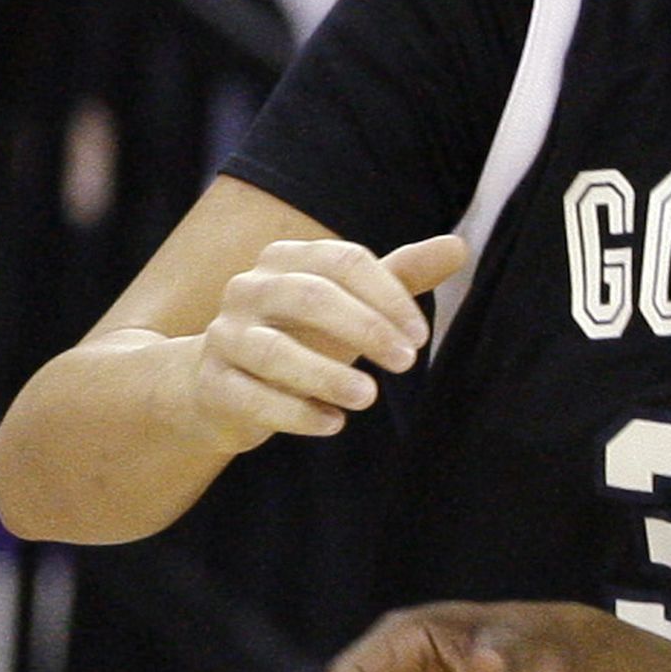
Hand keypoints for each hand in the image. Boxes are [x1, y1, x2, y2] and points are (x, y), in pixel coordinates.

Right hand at [189, 231, 465, 453]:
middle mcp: (249, 288)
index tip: (420, 337)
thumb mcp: (353, 303)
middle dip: (365, 329)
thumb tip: (459, 246)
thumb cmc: (302, 336)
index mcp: (287, 259)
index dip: (387, 296)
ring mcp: (223, 336)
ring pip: (272, 351)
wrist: (219, 385)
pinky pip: (249, 396)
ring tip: (369, 398)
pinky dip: (293, 412)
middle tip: (407, 362)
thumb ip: (402, 276)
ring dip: (325, 375)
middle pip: (310, 297)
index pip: (344, 262)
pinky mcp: (211, 384)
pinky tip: (333, 424)